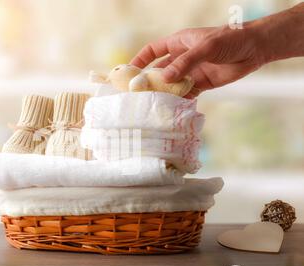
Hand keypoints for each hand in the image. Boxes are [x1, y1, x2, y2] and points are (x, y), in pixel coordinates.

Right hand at [130, 25, 265, 97]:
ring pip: (171, 84)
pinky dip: (179, 101)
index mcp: (178, 43)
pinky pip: (186, 93)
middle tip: (138, 95)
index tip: (128, 72)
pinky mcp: (201, 83)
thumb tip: (165, 78)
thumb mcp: (205, 48)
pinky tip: (172, 109)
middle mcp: (181, 57)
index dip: (139, 60)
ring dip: (163, 93)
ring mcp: (191, 71)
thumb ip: (185, 63)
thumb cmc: (230, 40)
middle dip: (149, 81)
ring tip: (152, 105)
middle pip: (159, 70)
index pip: (152, 51)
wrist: (255, 49)